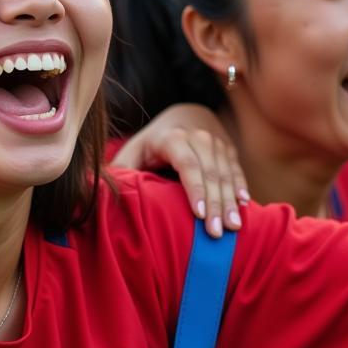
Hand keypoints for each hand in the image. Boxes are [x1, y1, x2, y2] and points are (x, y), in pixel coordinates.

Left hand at [111, 104, 248, 237]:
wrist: (184, 115)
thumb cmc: (151, 143)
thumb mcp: (133, 151)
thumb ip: (122, 170)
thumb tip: (103, 192)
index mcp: (172, 138)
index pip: (188, 164)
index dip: (195, 188)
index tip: (199, 214)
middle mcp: (199, 137)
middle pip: (210, 172)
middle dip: (216, 203)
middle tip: (218, 232)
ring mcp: (217, 142)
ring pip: (226, 173)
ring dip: (231, 201)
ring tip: (233, 227)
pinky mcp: (229, 149)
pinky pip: (237, 170)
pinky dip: (241, 188)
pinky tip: (244, 206)